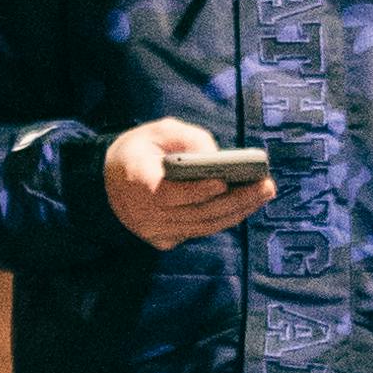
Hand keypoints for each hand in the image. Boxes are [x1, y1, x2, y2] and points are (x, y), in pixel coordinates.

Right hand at [105, 117, 274, 247]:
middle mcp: (144, 214)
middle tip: (266, 186)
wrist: (107, 181)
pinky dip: (222, 220)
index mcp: (137, 182)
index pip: (169, 194)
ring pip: (202, 226)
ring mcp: (153, 232)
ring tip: (263, 194)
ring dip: (237, 212)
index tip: (223, 181)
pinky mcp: (162, 240)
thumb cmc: (140, 150)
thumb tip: (219, 159)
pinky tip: (245, 206)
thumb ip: (188, 140)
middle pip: (196, 213)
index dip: (196, 190)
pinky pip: (198, 231)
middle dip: (235, 200)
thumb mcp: (159, 131)